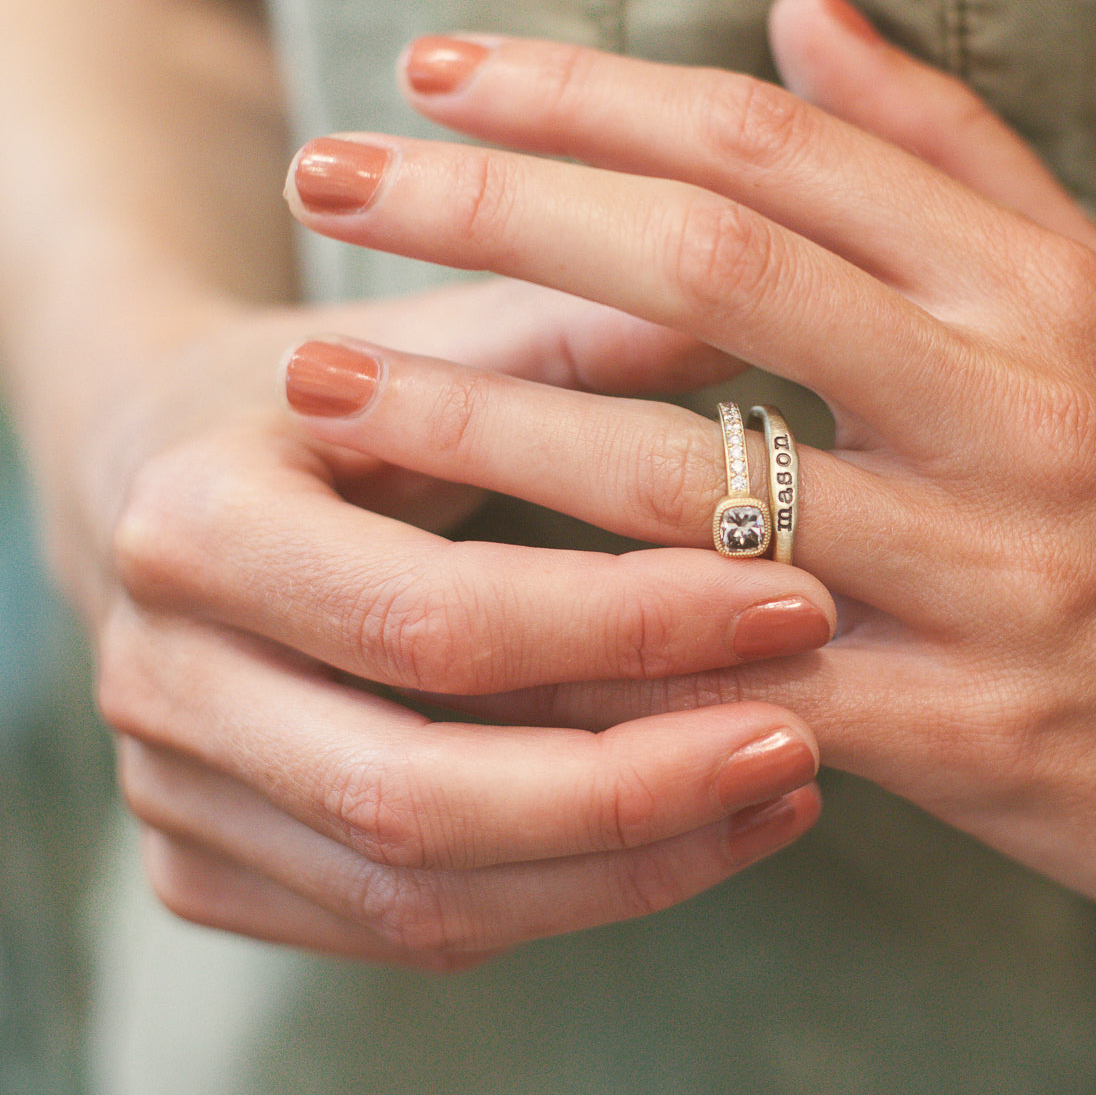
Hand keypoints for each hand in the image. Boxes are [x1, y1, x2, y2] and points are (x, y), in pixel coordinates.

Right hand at [93, 280, 831, 966]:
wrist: (169, 466)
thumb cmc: (325, 390)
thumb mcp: (429, 335)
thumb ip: (578, 331)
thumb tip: (759, 308)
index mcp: (198, 525)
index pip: (439, 620)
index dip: (631, 629)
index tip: (795, 603)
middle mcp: (156, 680)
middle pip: (416, 802)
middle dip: (635, 791)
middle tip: (798, 742)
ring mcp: (167, 794)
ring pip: (419, 899)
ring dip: (621, 868)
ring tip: (774, 789)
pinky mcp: (204, 865)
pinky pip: (407, 927)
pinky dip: (559, 900)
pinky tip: (685, 835)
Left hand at [283, 0, 1095, 922]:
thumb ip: (943, 155)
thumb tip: (802, 15)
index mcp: (1023, 287)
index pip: (766, 149)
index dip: (585, 97)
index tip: (436, 78)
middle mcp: (999, 402)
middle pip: (702, 268)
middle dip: (493, 214)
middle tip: (326, 182)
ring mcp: (978, 567)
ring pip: (688, 473)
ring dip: (486, 424)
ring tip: (327, 385)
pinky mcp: (959, 726)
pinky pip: (726, 673)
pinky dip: (584, 647)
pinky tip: (453, 622)